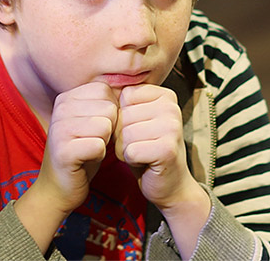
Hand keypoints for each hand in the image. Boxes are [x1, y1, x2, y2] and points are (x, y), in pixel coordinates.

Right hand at [36, 81, 118, 214]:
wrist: (60, 185)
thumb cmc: (82, 151)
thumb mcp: (92, 120)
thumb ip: (105, 103)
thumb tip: (131, 90)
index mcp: (66, 97)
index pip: (106, 91)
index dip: (111, 112)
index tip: (98, 127)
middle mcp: (60, 108)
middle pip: (109, 108)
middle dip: (110, 128)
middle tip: (94, 140)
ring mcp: (59, 128)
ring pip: (106, 126)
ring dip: (105, 142)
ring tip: (90, 148)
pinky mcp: (63, 150)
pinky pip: (99, 146)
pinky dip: (99, 155)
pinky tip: (87, 159)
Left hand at [114, 84, 192, 207]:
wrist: (169, 182)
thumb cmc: (146, 147)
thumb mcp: (133, 119)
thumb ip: (122, 102)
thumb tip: (97, 89)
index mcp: (164, 95)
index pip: (123, 96)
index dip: (121, 116)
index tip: (137, 127)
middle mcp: (171, 107)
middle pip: (122, 116)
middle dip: (122, 135)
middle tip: (141, 144)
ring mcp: (172, 128)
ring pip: (124, 134)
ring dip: (126, 148)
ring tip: (143, 152)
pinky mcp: (167, 149)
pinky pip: (130, 151)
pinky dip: (131, 160)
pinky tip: (145, 162)